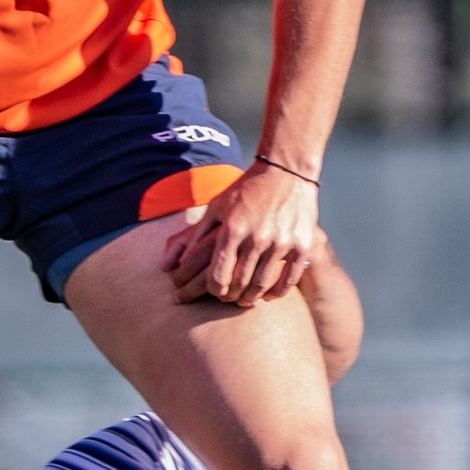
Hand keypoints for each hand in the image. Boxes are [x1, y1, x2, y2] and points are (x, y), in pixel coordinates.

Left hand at [164, 162, 319, 304]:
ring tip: (245, 299)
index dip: (213, 290)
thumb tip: (169, 265)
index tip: (214, 292)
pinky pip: (287, 281)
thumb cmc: (245, 190)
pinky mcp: (301, 246)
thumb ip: (194, 236)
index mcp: (232, 229)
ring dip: (250, 298)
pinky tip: (267, 294)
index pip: (217, 276)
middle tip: (228, 299)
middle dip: (230, 297)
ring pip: (261, 286)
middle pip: (239, 284)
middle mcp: (256, 238)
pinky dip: (275, 293)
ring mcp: (281, 243)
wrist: (286, 171)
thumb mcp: (216, 207)